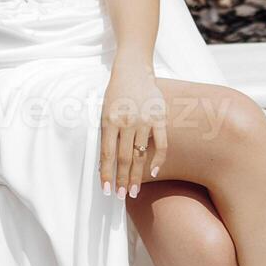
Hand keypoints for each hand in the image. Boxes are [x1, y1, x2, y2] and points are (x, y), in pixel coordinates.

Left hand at [99, 52, 168, 198]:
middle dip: (122, 180)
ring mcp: (144, 121)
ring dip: (137, 176)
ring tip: (134, 191)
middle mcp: (127, 122)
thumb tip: (106, 160)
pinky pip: (161, 144)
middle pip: (124, 158)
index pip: (107, 154)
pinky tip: (152, 172)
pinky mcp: (159, 118)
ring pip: (140, 155)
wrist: (133, 70)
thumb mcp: (104, 110)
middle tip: (121, 195)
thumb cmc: (116, 92)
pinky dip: (157, 160)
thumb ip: (106, 133)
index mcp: (109, 120)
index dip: (107, 174)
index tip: (106, 190)